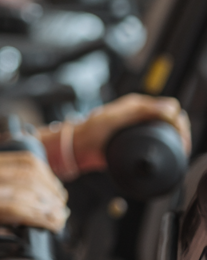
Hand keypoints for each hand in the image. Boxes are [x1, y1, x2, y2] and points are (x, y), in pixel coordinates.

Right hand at [0, 151, 68, 259]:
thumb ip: (14, 188)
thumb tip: (53, 195)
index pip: (28, 161)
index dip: (50, 178)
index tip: (59, 196)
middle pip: (29, 176)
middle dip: (52, 195)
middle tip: (61, 212)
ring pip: (23, 192)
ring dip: (47, 208)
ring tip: (57, 221)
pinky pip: (12, 209)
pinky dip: (36, 217)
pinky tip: (46, 225)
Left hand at [65, 95, 190, 174]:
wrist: (77, 147)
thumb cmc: (90, 130)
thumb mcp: (116, 118)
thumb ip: (140, 112)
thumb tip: (169, 108)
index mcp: (137, 105)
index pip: (169, 107)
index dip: (178, 119)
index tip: (179, 133)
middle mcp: (140, 115)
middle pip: (171, 120)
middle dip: (181, 131)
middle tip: (182, 146)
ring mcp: (138, 129)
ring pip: (166, 132)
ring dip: (175, 140)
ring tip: (179, 150)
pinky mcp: (136, 142)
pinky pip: (158, 143)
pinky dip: (166, 148)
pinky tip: (169, 154)